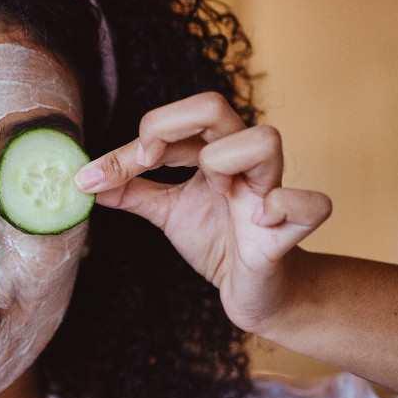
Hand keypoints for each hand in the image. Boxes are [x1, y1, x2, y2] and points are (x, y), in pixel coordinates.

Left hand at [74, 91, 331, 332]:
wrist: (256, 292)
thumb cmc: (219, 242)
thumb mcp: (169, 213)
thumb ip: (133, 193)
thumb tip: (86, 181)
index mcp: (212, 152)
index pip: (173, 120)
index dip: (132, 142)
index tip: (98, 175)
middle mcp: (242, 162)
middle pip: (214, 106)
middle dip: (168, 125)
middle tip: (146, 160)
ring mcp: (269, 192)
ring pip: (265, 139)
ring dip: (225, 161)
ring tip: (216, 192)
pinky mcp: (290, 230)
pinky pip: (312, 203)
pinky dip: (284, 206)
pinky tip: (259, 222)